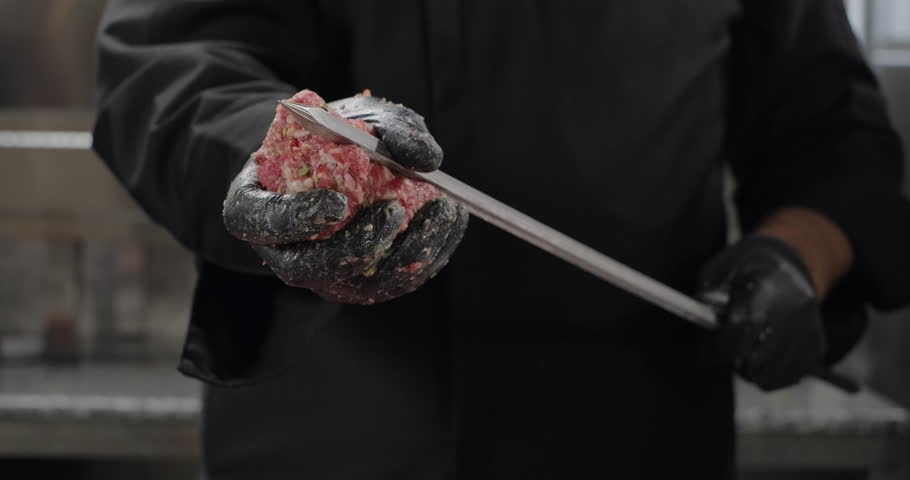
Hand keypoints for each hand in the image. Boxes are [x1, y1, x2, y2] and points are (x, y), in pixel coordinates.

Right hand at [223, 95, 467, 303]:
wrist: (332, 158)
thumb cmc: (334, 135)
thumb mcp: (355, 116)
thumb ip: (388, 129)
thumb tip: (427, 160)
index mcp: (255, 208)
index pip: (263, 223)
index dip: (297, 219)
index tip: (338, 203)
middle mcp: (284, 251)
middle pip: (312, 268)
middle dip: (359, 245)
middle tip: (396, 211)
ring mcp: (322, 273)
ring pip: (359, 283)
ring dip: (408, 254)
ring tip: (443, 212)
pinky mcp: (359, 282)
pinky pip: (392, 282)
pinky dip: (428, 256)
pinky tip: (451, 223)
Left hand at [695, 235, 827, 389]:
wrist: (792, 265)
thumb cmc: (751, 266)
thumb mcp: (723, 268)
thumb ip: (710, 295)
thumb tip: (705, 318)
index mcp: (767, 289)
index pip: (742, 328)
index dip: (719, 345)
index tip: (705, 351)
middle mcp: (793, 313)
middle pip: (755, 360)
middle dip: (731, 360)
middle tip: (724, 348)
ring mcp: (808, 333)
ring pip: (768, 376)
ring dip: (748, 370)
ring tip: (743, 347)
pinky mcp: (817, 348)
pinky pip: (785, 378)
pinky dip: (767, 374)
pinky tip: (761, 353)